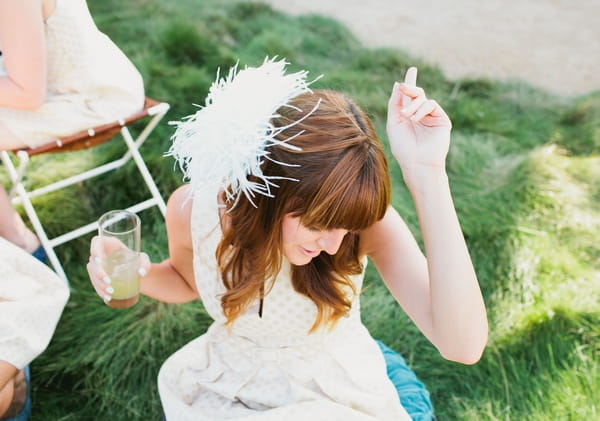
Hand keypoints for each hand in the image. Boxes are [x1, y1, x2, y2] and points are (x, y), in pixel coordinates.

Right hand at [86, 235, 149, 303]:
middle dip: (98, 273)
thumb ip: (145, 263)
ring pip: (92, 274)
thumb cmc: (137, 259)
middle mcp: (101, 253)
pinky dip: (100, 291)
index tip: (100, 261)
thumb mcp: (143, 259)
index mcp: (109, 243)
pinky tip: (107, 298)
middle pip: (93, 262)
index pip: (97, 242)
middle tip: (109, 282)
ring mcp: (97, 264)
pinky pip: (94, 282)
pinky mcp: (97, 275)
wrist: (134, 269)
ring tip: (111, 292)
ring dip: (99, 284)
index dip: (95, 250)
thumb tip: (141, 273)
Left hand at [386, 67, 451, 185]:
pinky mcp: (442, 120)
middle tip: (403, 86)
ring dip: (413, 104)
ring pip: (423, 98)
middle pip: (417, 94)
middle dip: (409, 88)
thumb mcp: (394, 123)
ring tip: (406, 116)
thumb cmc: (403, 147)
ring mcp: (432, 117)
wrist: (416, 162)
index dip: (410, 83)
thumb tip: (398, 84)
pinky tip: (415, 119)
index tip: (412, 70)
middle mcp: (420, 115)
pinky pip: (431, 105)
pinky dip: (422, 109)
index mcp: (408, 115)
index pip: (410, 96)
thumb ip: (395, 103)